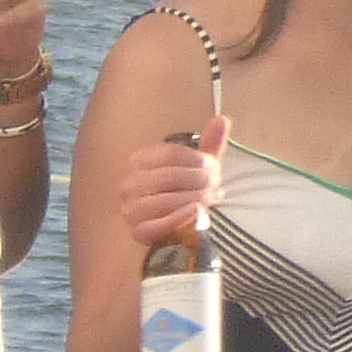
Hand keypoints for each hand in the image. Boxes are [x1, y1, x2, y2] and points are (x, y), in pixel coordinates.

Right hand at [123, 119, 227, 247]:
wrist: (179, 223)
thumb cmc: (189, 189)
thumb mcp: (200, 166)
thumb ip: (210, 144)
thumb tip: (221, 119)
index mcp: (140, 162)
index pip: (170, 153)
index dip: (198, 160)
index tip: (214, 167)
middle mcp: (130, 185)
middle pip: (168, 176)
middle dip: (199, 180)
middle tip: (217, 185)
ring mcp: (131, 210)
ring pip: (162, 200)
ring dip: (194, 199)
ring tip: (210, 199)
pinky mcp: (138, 232)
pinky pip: (156, 226)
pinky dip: (179, 218)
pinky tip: (197, 211)